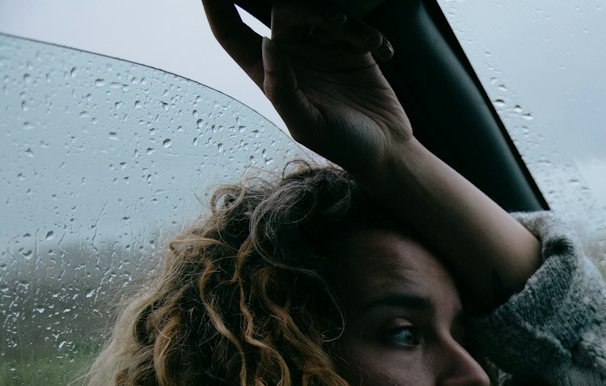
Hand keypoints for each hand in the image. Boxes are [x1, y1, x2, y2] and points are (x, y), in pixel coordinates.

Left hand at [203, 1, 409, 174]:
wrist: (388, 151)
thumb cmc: (343, 145)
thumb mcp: (307, 125)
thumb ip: (282, 88)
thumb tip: (267, 43)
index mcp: (268, 73)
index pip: (230, 32)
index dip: (217, 7)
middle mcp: (290, 55)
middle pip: (283, 10)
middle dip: (307, 9)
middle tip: (337, 22)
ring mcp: (320, 48)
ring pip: (319, 12)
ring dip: (344, 21)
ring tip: (367, 41)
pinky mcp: (351, 47)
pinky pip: (354, 25)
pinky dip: (369, 32)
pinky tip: (383, 51)